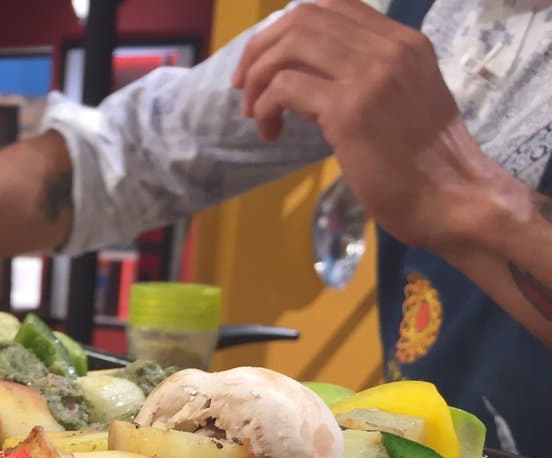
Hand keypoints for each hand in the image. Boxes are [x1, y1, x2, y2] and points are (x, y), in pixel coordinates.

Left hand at [231, 0, 510, 252]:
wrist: (451, 198)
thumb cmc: (424, 163)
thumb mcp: (402, 100)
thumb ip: (367, 77)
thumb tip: (310, 76)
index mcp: (403, 42)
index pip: (332, 8)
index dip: (288, 30)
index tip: (269, 63)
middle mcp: (388, 48)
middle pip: (303, 19)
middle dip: (261, 49)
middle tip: (244, 86)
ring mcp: (370, 76)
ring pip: (289, 46)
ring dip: (258, 77)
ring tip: (253, 112)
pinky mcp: (349, 110)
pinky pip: (284, 88)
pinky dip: (263, 108)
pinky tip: (269, 132)